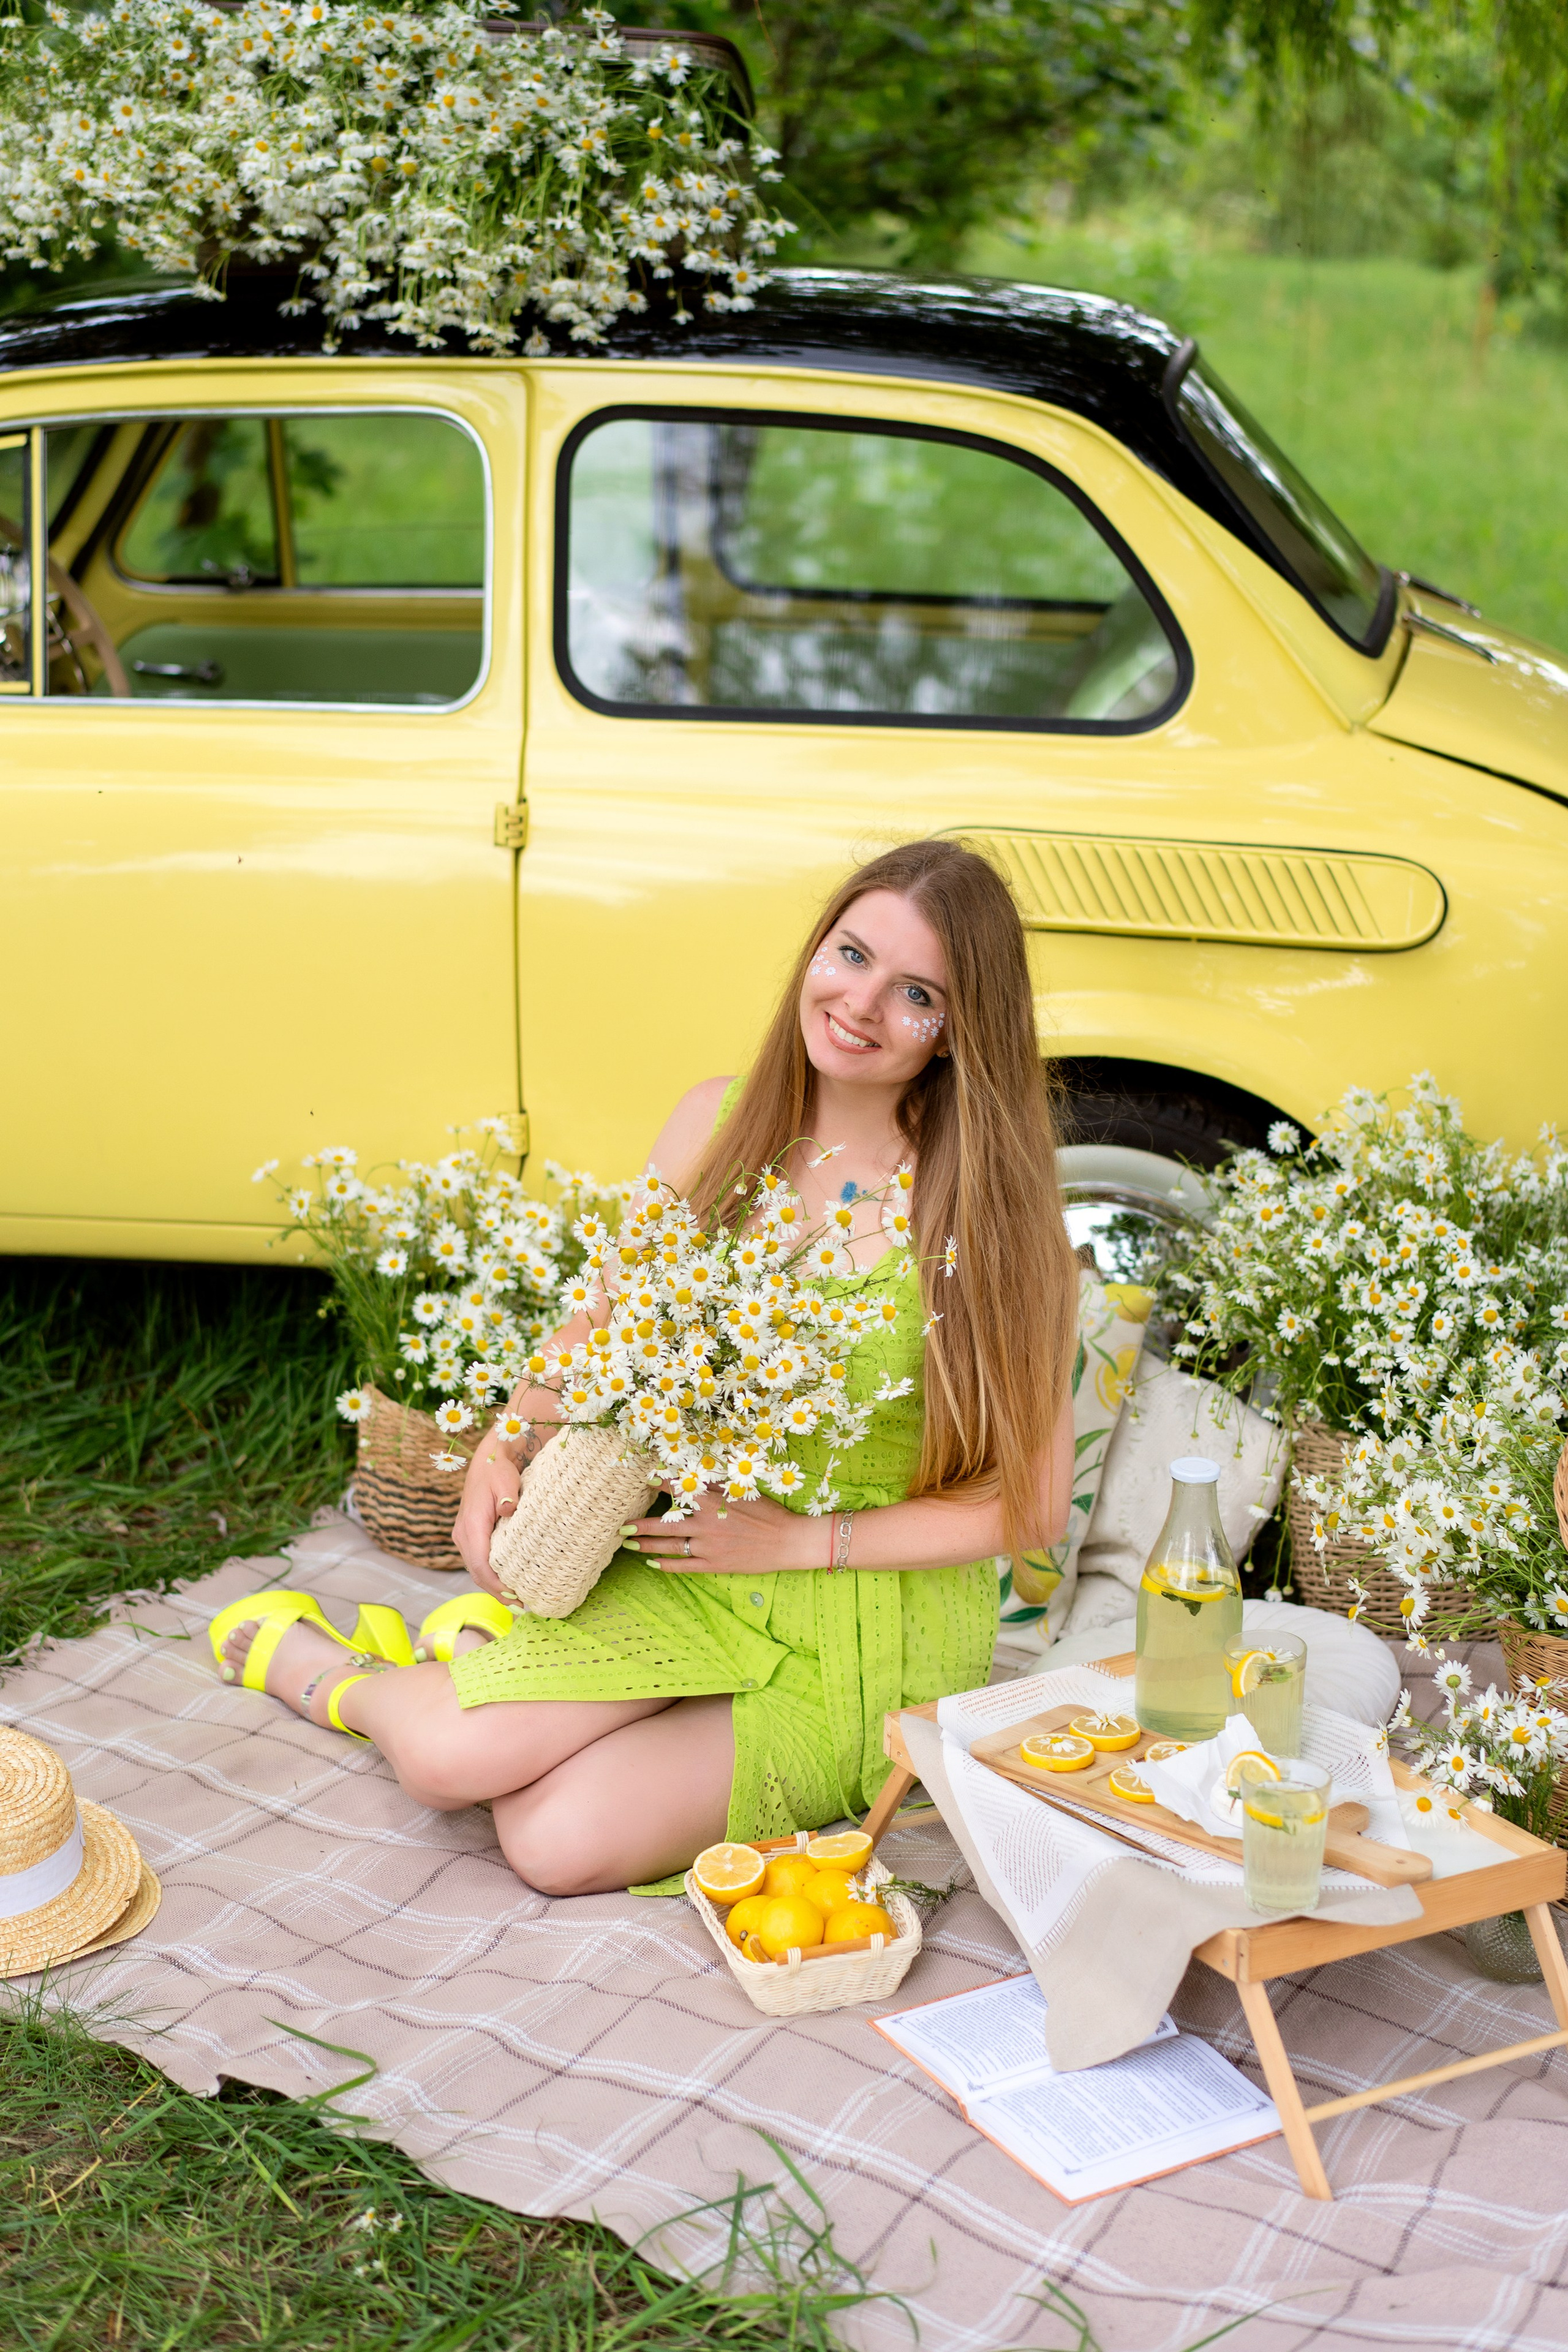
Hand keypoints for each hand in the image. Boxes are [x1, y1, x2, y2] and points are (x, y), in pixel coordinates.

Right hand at [452, 1445, 520, 1592]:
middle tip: (522, 1606)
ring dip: (494, 1587)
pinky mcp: (470, 1538)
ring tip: (518, 1600)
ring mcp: (464, 1538)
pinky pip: (478, 1563)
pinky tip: (509, 1583)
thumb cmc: (499, 1471)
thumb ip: (508, 1496)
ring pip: (477, 1570)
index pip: (480, 1564)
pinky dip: (491, 1576)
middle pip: (477, 1573)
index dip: (496, 1584)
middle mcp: (463, 1535)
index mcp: (471, 1525)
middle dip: (497, 1592)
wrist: (487, 1462)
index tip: (516, 1596)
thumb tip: (509, 1510)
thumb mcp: (506, 1480)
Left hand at [626, 1487, 818, 1575]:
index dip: (659, 1485)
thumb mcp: (742, 1492)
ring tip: (629, 1543)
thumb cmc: (768, 1513)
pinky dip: (666, 1565)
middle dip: (641, 1524)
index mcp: (712, 1503)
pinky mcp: (714, 1565)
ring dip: (646, 1545)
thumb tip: (693, 1476)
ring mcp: (708, 1547)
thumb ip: (715, 1486)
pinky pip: (683, 1566)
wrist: (787, 1541)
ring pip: (669, 1546)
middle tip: (622, 1525)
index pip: (678, 1491)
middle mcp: (705, 1524)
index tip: (645, 1481)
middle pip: (664, 1524)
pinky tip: (652, 1563)